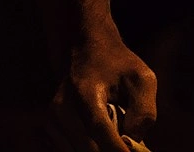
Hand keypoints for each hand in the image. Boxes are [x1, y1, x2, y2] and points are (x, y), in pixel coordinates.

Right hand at [50, 34, 156, 150]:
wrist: (88, 51)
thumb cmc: (120, 65)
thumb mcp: (142, 79)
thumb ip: (143, 111)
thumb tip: (133, 143)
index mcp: (86, 91)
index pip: (98, 129)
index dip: (115, 149)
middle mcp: (62, 109)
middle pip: (88, 148)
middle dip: (111, 150)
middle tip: (128, 146)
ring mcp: (52, 122)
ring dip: (100, 149)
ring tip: (115, 133)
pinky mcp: (49, 131)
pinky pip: (71, 150)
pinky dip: (90, 148)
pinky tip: (102, 137)